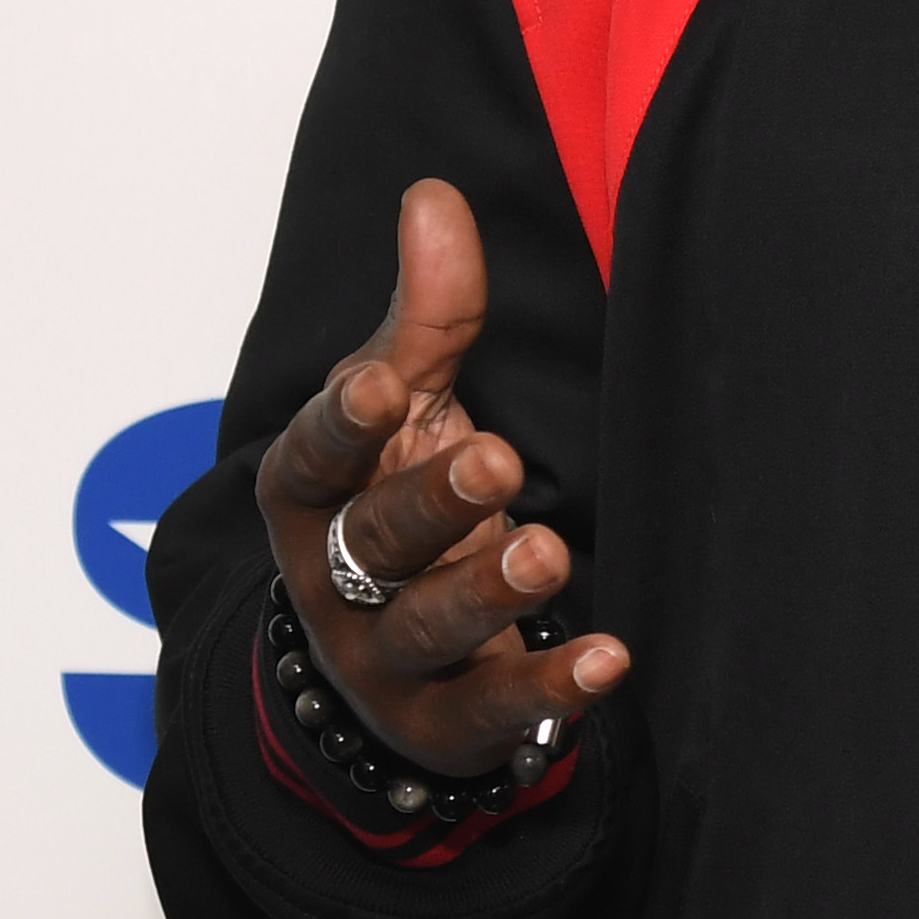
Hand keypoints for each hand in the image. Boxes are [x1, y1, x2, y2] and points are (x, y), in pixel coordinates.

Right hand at [255, 176, 629, 782]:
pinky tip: (607, 657)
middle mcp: (336, 580)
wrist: (387, 663)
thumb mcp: (406, 409)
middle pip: (374, 540)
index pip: (311, 458)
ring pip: (428, 627)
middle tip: (496, 458)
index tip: (382, 383)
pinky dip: (549, 686)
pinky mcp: (447, 723)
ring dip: (486, 591)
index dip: (342, 424)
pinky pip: (495, 709)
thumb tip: (434, 195)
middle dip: (430, 500)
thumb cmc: (394, 503)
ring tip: (546, 554)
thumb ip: (426, 317)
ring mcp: (386, 659)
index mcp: (314, 497)